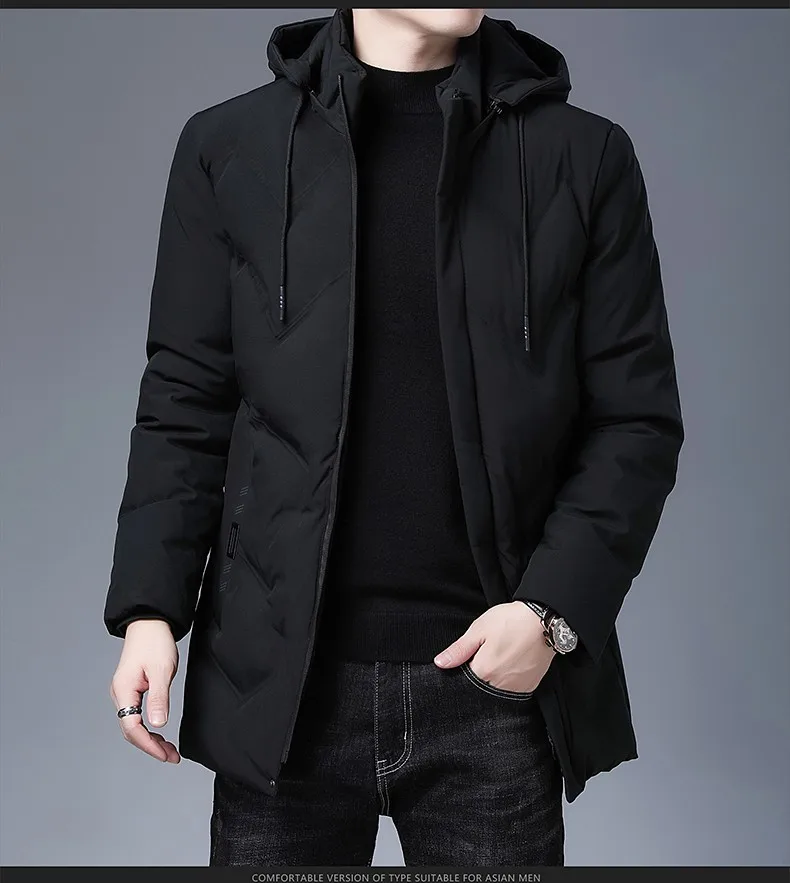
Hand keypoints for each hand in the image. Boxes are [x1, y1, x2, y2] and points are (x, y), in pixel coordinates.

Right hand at [109, 619, 180, 763]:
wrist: (150, 623)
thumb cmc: (155, 642)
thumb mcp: (162, 670)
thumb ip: (159, 698)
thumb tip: (157, 725)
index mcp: (124, 690)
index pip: (131, 727)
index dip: (148, 744)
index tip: (165, 754)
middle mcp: (120, 693)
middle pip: (131, 729)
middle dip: (150, 746)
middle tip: (171, 757)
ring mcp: (124, 691)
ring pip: (134, 724)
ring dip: (150, 739)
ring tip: (169, 750)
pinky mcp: (132, 688)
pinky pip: (137, 715)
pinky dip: (149, 727)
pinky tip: (160, 732)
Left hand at [433, 601, 555, 692]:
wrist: (544, 620)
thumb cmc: (510, 621)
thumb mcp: (479, 629)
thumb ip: (459, 650)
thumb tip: (440, 664)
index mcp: (484, 671)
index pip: (464, 681)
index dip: (465, 668)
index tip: (470, 656)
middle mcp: (500, 685)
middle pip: (481, 687)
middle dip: (480, 674)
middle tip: (489, 652)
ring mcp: (517, 688)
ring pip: (497, 689)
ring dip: (494, 679)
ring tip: (501, 656)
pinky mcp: (530, 686)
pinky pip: (513, 690)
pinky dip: (509, 680)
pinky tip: (512, 663)